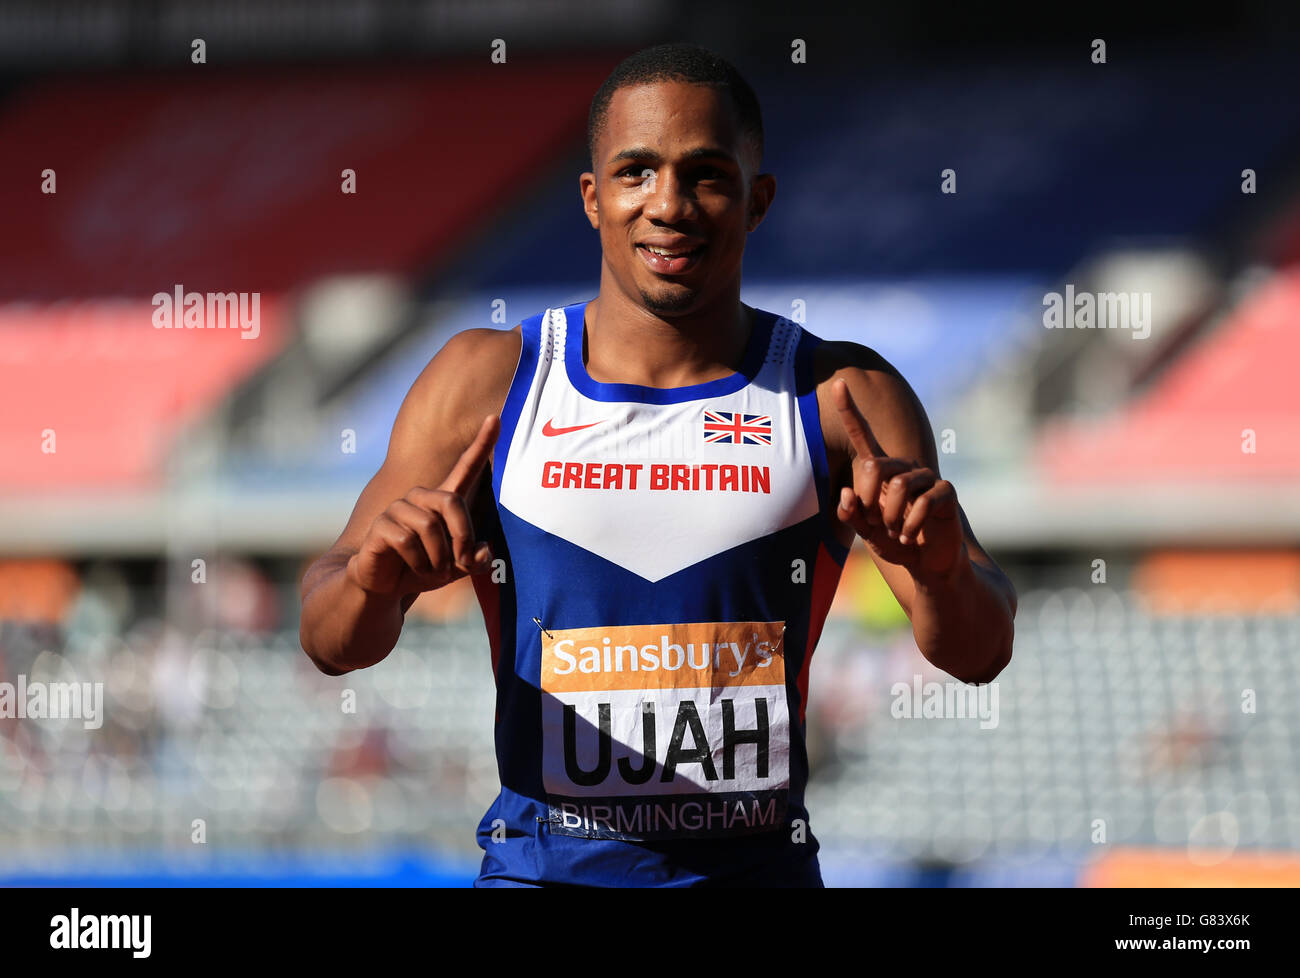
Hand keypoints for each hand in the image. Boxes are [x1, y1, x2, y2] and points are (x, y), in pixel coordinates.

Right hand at [347, 414, 499, 595]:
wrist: (384, 587)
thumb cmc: (422, 570)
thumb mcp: (456, 568)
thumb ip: (474, 560)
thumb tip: (484, 551)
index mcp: (442, 502)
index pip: (466, 467)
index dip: (482, 443)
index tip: (495, 418)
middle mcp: (420, 498)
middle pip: (451, 502)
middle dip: (462, 537)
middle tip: (460, 564)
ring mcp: (397, 509)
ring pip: (429, 526)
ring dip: (438, 558)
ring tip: (433, 571)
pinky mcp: (380, 525)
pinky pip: (406, 541)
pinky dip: (418, 563)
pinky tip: (413, 570)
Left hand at [831, 378, 962, 580]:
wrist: (928, 563)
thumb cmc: (895, 542)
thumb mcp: (866, 531)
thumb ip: (852, 514)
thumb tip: (848, 493)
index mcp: (880, 472)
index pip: (861, 436)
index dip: (849, 411)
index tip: (838, 383)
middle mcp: (903, 468)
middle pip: (873, 466)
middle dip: (868, 502)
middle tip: (878, 523)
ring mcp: (926, 477)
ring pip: (897, 487)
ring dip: (891, 518)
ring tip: (897, 531)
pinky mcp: (945, 492)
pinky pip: (923, 502)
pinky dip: (911, 525)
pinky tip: (911, 535)